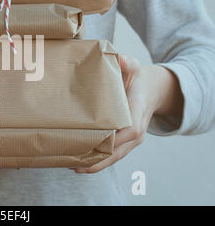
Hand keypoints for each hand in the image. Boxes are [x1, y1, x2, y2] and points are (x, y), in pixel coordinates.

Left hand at [73, 54, 182, 173]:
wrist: (151, 89)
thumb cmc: (137, 78)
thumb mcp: (134, 67)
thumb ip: (128, 63)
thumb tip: (121, 59)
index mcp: (138, 112)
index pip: (130, 130)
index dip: (114, 140)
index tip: (95, 145)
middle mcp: (137, 130)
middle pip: (119, 151)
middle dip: (99, 159)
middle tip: (76, 164)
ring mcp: (132, 139)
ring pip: (115, 156)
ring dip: (96, 163)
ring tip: (74, 166)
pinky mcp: (126, 142)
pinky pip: (113, 155)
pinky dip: (99, 160)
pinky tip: (81, 162)